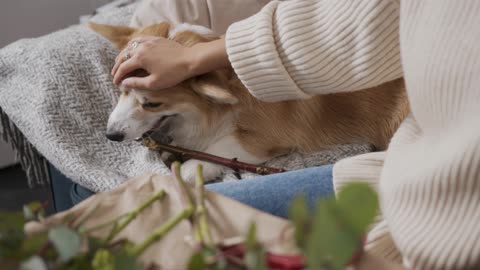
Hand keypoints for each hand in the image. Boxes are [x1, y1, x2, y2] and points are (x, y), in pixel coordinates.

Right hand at [112, 35, 229, 90]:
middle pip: (124, 56)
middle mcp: (141, 47)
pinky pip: (139, 39)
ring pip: (130, 46)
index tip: (115, 83)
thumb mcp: (154, 83)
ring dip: (123, 55)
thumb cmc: (173, 74)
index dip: (118, 76)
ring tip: (121, 62)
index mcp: (139, 59)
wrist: (189, 60)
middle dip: (117, 66)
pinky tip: (132, 48)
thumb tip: (124, 83)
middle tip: (115, 74)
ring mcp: (148, 41)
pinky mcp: (155, 39)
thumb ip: (137, 83)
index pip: (123, 68)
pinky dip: (133, 45)